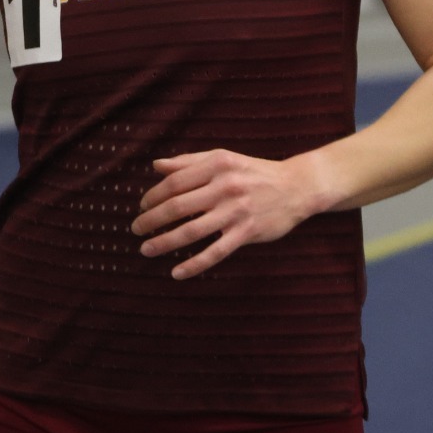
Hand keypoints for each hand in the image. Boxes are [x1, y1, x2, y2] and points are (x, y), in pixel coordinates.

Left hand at [133, 150, 328, 279]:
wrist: (297, 187)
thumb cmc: (255, 172)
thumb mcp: (224, 159)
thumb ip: (189, 162)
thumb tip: (156, 166)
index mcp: (217, 165)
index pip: (174, 182)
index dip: (153, 196)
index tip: (142, 207)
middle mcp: (225, 186)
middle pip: (177, 206)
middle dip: (151, 220)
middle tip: (135, 230)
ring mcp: (236, 211)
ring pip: (191, 231)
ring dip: (164, 242)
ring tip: (146, 250)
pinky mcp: (247, 232)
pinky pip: (215, 252)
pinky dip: (194, 264)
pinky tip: (177, 272)